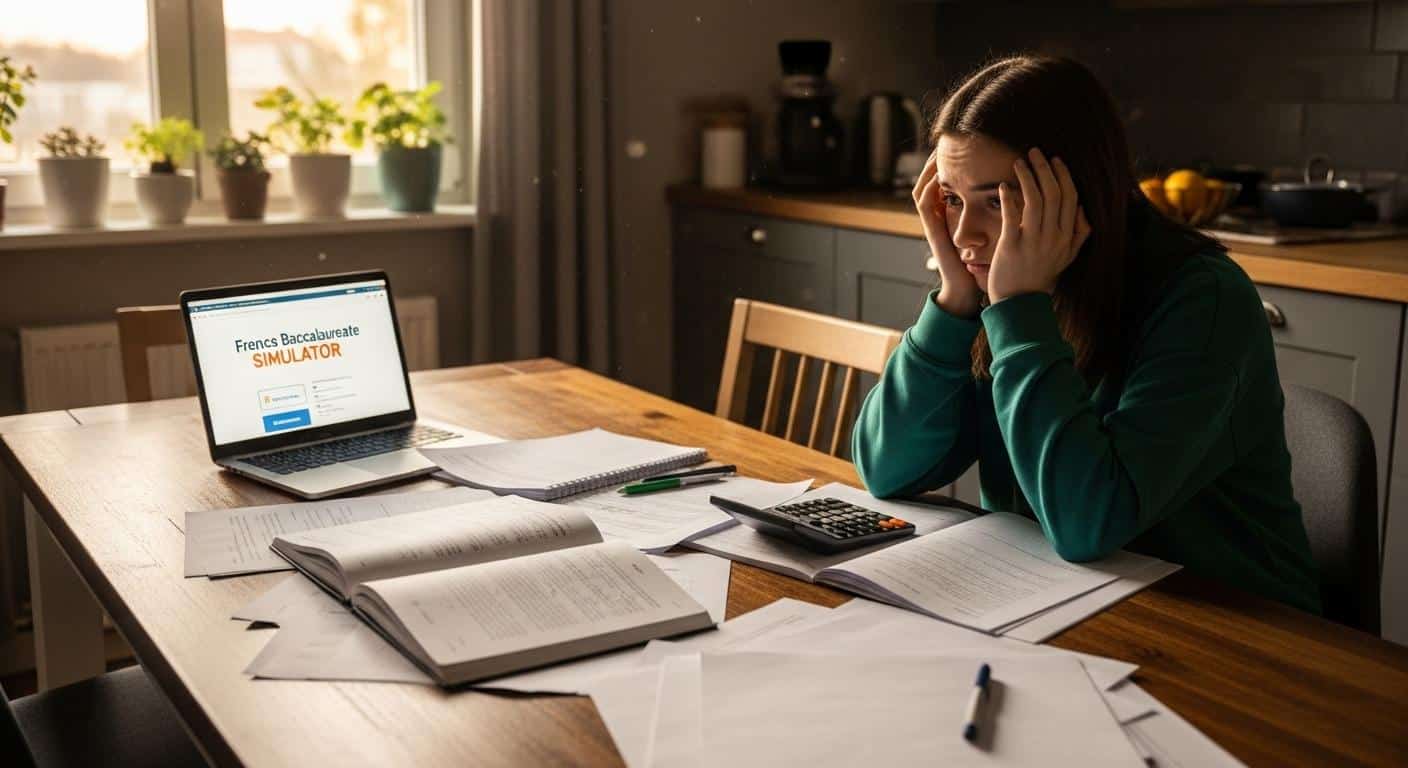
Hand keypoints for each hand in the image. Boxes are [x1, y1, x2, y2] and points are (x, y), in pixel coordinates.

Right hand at [912, 150, 982, 317]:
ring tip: (938, 152)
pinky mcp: (932, 232)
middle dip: (936, 162)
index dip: (952, 165)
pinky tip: (937, 175)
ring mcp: (933, 224)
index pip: (947, 184)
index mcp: (953, 216)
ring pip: (923, 189)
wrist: (967, 289)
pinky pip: (924, 204)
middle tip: (945, 142)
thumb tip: (1017, 195)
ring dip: (928, 170)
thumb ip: (997, 216)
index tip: (963, 147)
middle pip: (931, 182)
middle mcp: (940, 217)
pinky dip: (928, 188)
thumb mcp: (990, 234)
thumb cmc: (981, 265)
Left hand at [987, 148, 1090, 303]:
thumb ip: (1079, 234)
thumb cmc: (1040, 277)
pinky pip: (1012, 216)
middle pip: (1054, 193)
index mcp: (1068, 237)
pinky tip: (1004, 186)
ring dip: (1027, 176)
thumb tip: (1085, 210)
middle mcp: (1054, 237)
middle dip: (1045, 168)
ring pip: (1035, 200)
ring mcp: (1033, 241)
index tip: (1055, 159)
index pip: (1071, 197)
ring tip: (1018, 162)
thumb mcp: (1067, 257)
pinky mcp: (1012, 246)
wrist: (1019, 304)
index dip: (1063, 175)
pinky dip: (1009, 198)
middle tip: (1034, 151)